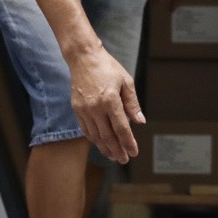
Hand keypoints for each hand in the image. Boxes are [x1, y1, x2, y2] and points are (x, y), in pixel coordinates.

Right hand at [69, 44, 143, 163]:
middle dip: (117, 150)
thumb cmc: (107, 67)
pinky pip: (86, 129)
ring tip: (113, 156)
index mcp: (111, 100)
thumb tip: (140, 121)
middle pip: (108, 136)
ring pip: (96, 136)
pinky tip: (100, 144)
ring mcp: (84, 109)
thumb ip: (132, 103)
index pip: (122, 128)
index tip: (134, 153)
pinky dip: (94, 139)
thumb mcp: (126, 81)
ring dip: (105, 148)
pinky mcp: (76, 109)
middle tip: (124, 160)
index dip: (128, 143)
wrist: (84, 58)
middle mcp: (96, 107)